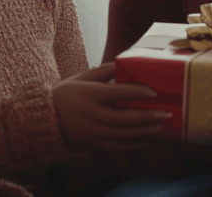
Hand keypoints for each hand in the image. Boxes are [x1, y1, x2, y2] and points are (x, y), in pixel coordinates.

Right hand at [53, 62, 172, 151]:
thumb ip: (102, 71)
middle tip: (166, 113)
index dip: (137, 92)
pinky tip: (148, 142)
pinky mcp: (94, 145)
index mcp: (90, 95)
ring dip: (146, 133)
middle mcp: (93, 115)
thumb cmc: (65, 94)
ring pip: (125, 135)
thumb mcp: (81, 78)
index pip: (117, 93)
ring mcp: (94, 132)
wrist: (44, 120)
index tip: (154, 92)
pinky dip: (135, 145)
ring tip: (162, 128)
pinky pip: (119, 148)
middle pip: (125, 118)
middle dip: (148, 117)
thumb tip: (123, 64)